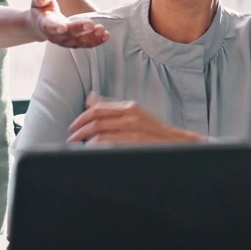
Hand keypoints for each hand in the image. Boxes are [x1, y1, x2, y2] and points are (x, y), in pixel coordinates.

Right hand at [28, 0, 108, 48]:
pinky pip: (86, 44)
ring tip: (103, 31)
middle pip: (68, 34)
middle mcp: (56, 36)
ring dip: (92, 37)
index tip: (63, 27)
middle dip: (80, 30)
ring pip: (79, 42)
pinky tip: (106, 35)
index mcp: (45, 25)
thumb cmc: (41, 10)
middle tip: (91, 24)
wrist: (40, 27)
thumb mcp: (38, 2)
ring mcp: (66, 41)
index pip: (50, 27)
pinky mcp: (75, 43)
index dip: (56, 27)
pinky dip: (96, 41)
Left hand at [66, 93, 205, 144]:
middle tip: (70, 139)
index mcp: (130, 107)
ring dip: (85, 139)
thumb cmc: (155, 134)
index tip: (72, 127)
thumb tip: (90, 98)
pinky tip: (91, 151)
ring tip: (76, 146)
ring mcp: (134, 128)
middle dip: (79, 129)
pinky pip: (110, 143)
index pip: (98, 109)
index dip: (82, 118)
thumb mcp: (135, 116)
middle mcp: (131, 114)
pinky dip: (97, 147)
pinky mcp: (137, 142)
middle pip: (96, 119)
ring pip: (101, 131)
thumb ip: (112, 109)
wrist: (180, 145)